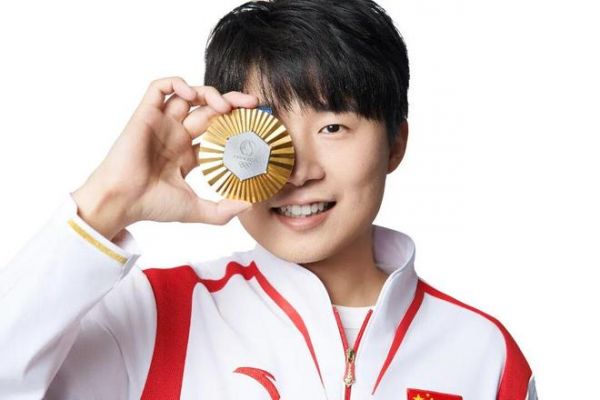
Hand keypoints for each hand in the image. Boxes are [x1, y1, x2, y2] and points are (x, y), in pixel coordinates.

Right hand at [71, 76, 257, 239]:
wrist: (122, 201)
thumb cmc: (151, 206)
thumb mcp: (196, 209)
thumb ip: (223, 210)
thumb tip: (249, 204)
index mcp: (187, 155)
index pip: (216, 132)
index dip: (236, 126)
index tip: (255, 125)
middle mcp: (175, 136)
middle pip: (208, 110)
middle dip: (231, 103)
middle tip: (252, 104)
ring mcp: (161, 124)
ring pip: (188, 95)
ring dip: (209, 93)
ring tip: (225, 105)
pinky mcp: (145, 114)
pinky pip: (160, 88)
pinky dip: (176, 83)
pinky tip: (191, 94)